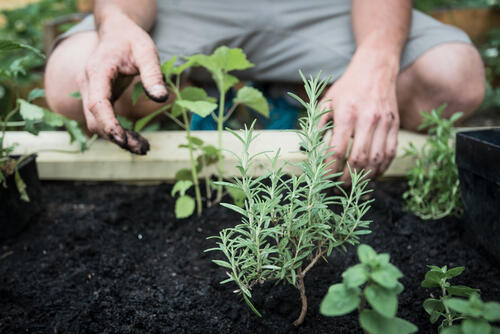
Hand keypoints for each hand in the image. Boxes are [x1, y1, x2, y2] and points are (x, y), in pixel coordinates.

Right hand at [77, 12, 167, 153]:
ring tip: (142, 147)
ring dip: (117, 138)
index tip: (123, 140)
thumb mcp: (147, 51)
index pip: (97, 103)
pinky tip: (135, 140)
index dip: (109, 123)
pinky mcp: (97, 99)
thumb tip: (161, 98)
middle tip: (142, 149)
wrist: (116, 32)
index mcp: (97, 71)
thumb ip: (152, 74)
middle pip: (94, 118)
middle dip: (116, 137)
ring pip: (96, 123)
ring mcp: (90, 92)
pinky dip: (117, 132)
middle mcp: (88, 83)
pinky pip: (103, 120)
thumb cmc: (131, 40)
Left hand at [319, 50, 399, 185]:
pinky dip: (381, 169)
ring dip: (364, 178)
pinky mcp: (395, 125)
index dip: (330, 170)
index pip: (337, 150)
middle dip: (346, 179)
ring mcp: (384, 123)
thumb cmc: (347, 87)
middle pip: (357, 160)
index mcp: (346, 114)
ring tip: (353, 185)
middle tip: (338, 187)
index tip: (325, 179)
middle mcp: (367, 119)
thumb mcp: (326, 102)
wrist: (375, 68)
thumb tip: (311, 152)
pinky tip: (371, 175)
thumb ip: (318, 126)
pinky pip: (390, 154)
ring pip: (376, 160)